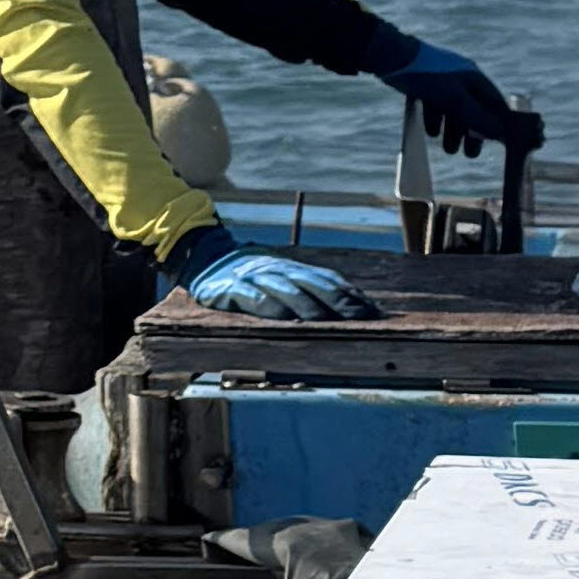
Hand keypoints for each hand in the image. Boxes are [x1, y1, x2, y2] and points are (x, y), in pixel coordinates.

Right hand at [167, 221, 373, 324]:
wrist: (208, 259)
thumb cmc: (254, 276)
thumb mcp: (284, 275)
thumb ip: (312, 286)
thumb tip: (352, 303)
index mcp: (294, 268)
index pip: (328, 279)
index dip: (349, 294)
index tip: (370, 310)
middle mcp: (279, 270)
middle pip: (312, 284)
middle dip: (336, 300)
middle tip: (356, 315)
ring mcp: (256, 278)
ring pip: (285, 290)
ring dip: (305, 305)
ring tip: (322, 319)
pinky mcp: (232, 288)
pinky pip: (251, 296)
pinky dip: (267, 304)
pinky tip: (280, 314)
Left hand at [383, 42, 541, 160]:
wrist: (391, 57)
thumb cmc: (427, 75)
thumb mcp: (455, 99)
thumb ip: (477, 116)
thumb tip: (500, 133)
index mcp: (473, 77)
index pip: (494, 103)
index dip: (497, 123)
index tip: (498, 142)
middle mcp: (461, 79)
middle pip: (473, 110)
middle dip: (472, 133)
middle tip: (470, 154)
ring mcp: (443, 82)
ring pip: (454, 111)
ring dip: (452, 131)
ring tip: (449, 149)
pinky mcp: (426, 85)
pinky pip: (437, 107)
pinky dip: (436, 121)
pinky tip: (431, 132)